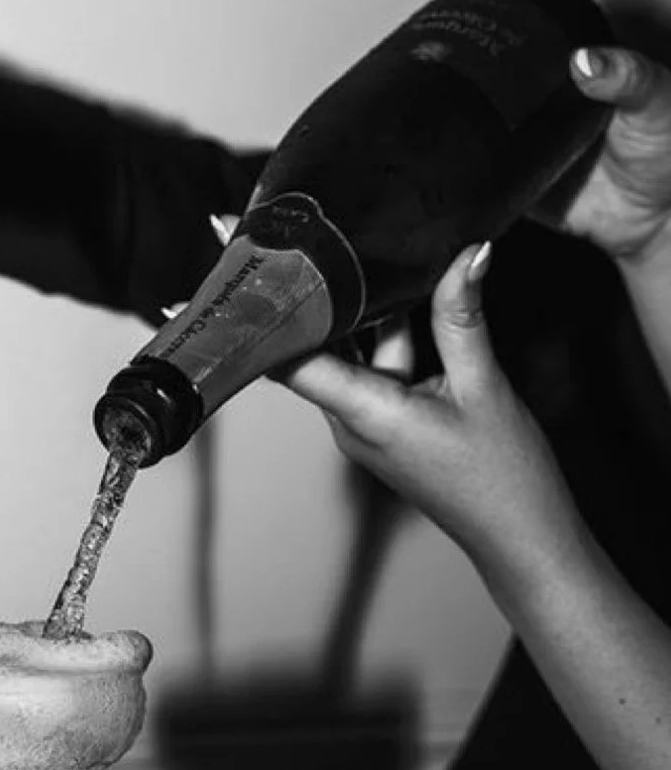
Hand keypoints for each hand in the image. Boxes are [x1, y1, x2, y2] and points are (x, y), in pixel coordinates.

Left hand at [284, 244, 585, 596]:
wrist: (519, 537)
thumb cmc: (502, 477)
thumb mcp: (483, 385)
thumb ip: (462, 316)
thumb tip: (467, 252)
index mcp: (364, 413)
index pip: (289, 359)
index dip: (265, 313)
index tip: (249, 266)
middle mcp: (350, 421)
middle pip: (315, 346)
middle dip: (314, 293)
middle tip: (308, 232)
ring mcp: (365, 424)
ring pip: (348, 352)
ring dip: (359, 308)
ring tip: (363, 245)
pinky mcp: (385, 425)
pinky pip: (372, 368)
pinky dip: (383, 332)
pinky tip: (405, 292)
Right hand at [429, 0, 670, 266]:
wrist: (648, 219)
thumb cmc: (662, 151)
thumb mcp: (656, 100)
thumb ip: (629, 77)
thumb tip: (586, 63)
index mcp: (563, 48)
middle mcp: (529, 80)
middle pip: (473, 33)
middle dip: (438, 16)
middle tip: (425, 17)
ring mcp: (508, 122)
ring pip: (457, 91)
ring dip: (429, 79)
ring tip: (411, 70)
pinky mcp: (496, 167)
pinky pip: (459, 153)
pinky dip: (437, 146)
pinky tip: (422, 138)